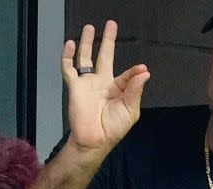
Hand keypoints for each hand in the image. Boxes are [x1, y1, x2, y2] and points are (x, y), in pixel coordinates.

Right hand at [62, 20, 150, 151]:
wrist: (94, 140)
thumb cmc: (114, 128)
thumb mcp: (130, 110)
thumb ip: (135, 90)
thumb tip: (144, 72)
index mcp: (117, 89)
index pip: (126, 75)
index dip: (134, 71)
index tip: (141, 69)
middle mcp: (102, 83)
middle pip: (104, 56)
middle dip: (108, 41)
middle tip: (111, 25)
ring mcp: (87, 83)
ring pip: (86, 58)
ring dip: (87, 43)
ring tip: (89, 28)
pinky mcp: (75, 87)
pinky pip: (69, 68)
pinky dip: (67, 56)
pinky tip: (70, 44)